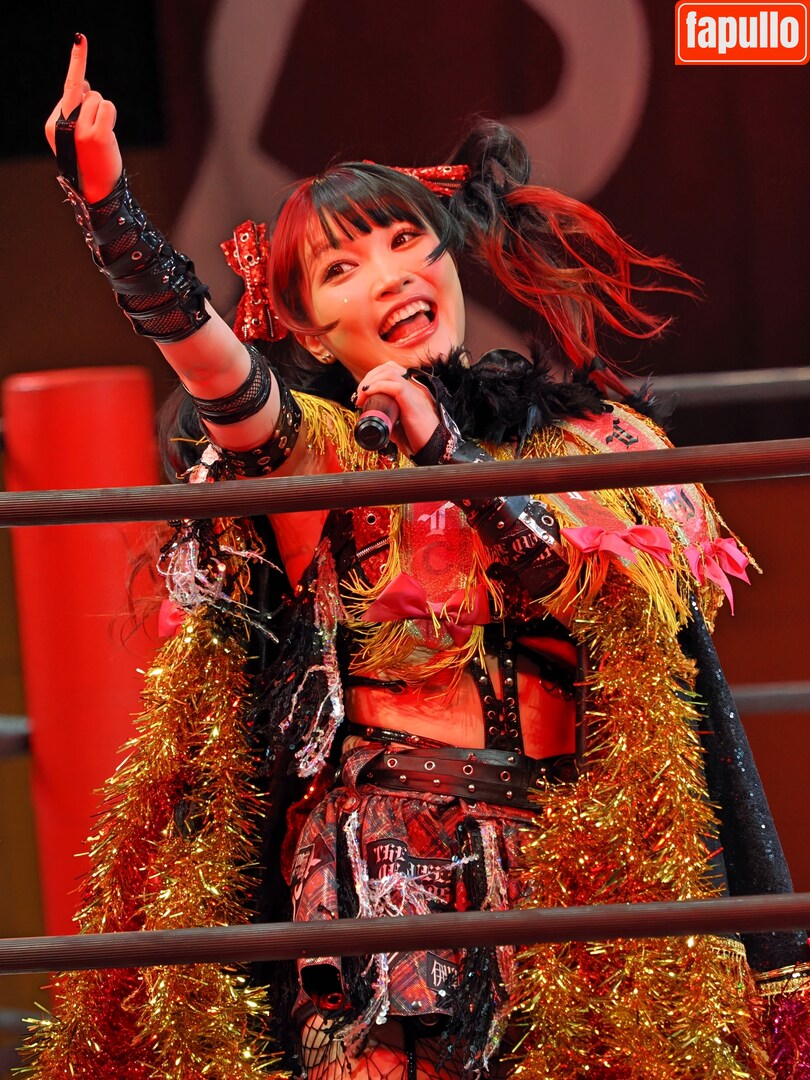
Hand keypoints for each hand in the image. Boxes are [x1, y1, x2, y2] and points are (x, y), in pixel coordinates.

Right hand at [44, 33, 121, 201]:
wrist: (97, 191)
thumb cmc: (89, 159)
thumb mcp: (77, 132)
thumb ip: (77, 107)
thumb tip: (86, 84)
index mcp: (53, 123)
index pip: (69, 87)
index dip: (78, 63)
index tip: (80, 39)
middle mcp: (62, 123)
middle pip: (86, 92)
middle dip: (94, 104)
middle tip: (93, 132)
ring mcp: (79, 129)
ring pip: (98, 99)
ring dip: (104, 114)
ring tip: (100, 138)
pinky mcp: (96, 136)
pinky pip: (107, 107)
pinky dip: (111, 116)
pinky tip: (107, 135)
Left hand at [354, 361, 439, 454]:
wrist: (434, 451)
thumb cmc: (419, 441)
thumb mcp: (400, 427)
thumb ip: (390, 420)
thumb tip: (376, 420)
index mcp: (412, 392)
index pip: (392, 371)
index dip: (374, 376)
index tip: (362, 394)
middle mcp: (415, 388)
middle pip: (388, 368)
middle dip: (369, 377)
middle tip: (358, 396)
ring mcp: (416, 394)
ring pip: (390, 372)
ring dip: (370, 381)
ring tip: (360, 396)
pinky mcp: (414, 403)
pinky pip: (395, 386)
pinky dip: (377, 387)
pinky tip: (368, 394)